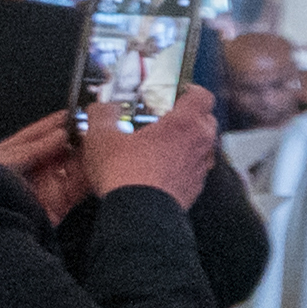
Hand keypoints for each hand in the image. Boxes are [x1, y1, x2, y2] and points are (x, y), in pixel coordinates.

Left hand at [0, 110, 90, 223]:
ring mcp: (47, 186)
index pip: (37, 134)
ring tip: (99, 145)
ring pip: (73, 166)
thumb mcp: (7, 161)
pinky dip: (91, 177)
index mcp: (12, 156)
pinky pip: (80, 187)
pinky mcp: (60, 203)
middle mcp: (32, 170)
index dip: (55, 123)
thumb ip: (36, 147)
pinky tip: (99, 166)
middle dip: (76, 139)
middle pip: (59, 149)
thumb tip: (60, 134)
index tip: (73, 113)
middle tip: (91, 128)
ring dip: (86, 156)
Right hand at [77, 85, 218, 205]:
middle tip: (164, 118)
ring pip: (203, 146)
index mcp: (185, 124)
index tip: (177, 93)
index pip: (202, 96)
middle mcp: (200, 144)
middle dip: (190, 116)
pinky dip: (183, 164)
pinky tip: (160, 168)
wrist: (138, 215)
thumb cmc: (125, 174)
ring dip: (187, 142)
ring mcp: (201, 168)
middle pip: (206, 120)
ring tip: (160, 144)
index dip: (191, 91)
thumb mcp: (102, 137)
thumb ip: (102, 116)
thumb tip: (100, 108)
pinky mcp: (195, 189)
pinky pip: (195, 169)